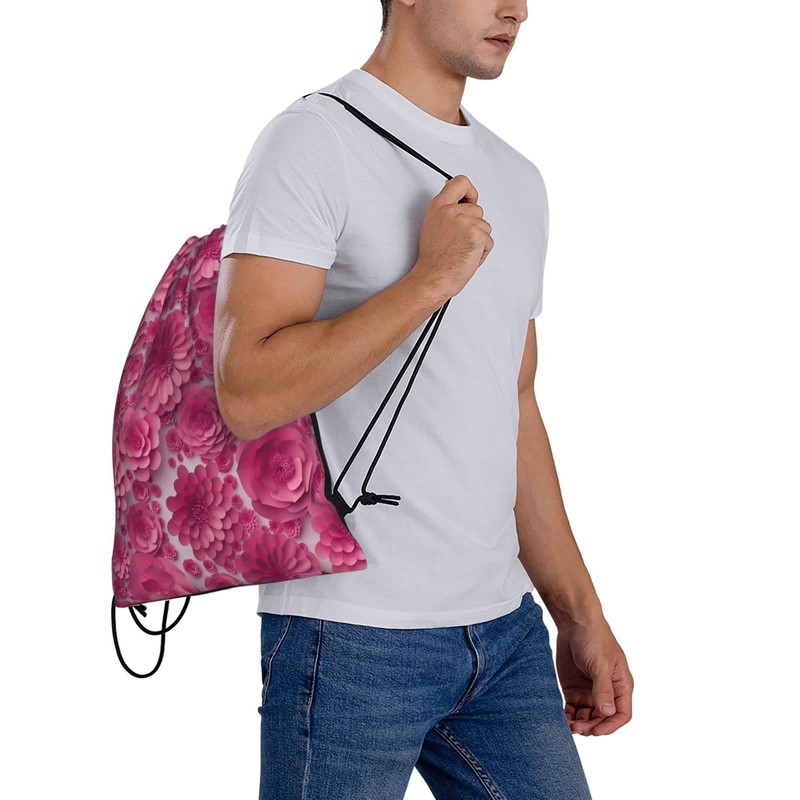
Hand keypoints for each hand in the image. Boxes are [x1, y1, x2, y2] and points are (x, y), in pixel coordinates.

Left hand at [554, 617, 633, 735]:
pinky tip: (562, 718)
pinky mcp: (573, 689)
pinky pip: (573, 709)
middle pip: (602, 718)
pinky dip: (568, 716)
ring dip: (579, 723)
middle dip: (591, 726)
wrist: (574, 623)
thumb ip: (603, 688)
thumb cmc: (595, 639)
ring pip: (587, 717)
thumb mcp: (601, 664)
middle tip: (577, 727)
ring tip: (568, 725)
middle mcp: (606, 692)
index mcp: (620, 686)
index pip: (621, 714)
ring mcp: (589, 691)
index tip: (596, 731)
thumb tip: (607, 712)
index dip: (610, 726)